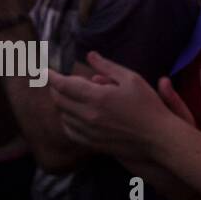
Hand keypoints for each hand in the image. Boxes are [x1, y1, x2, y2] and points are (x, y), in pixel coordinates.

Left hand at [49, 51, 190, 159]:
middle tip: (59, 81)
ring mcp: (89, 131)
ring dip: (62, 104)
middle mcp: (88, 115)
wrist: (158, 138)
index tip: (42, 71)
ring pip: (63, 115)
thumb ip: (107, 67)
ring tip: (71, 96)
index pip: (62, 84)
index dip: (50, 76)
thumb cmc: (148, 106)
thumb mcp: (131, 79)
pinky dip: (67, 121)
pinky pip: (70, 131)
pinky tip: (74, 116)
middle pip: (58, 100)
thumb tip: (90, 56)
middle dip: (55, 88)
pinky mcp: (93, 143)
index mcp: (96, 97)